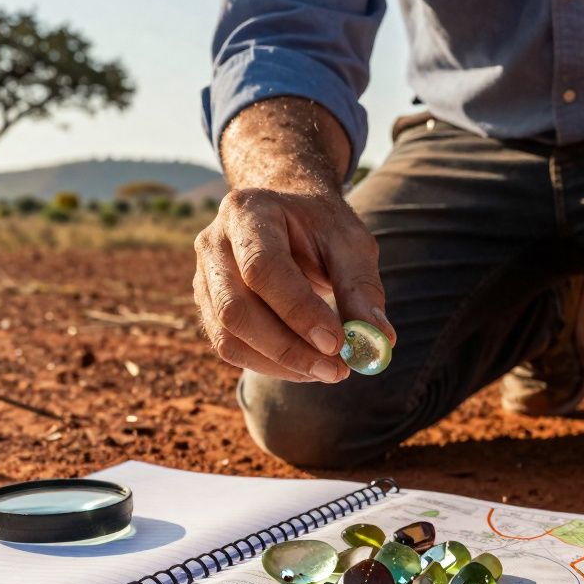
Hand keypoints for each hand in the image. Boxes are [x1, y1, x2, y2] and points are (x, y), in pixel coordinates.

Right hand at [193, 187, 394, 382]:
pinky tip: (306, 366)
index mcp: (247, 212)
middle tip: (338, 370)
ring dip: (280, 363)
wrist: (288, 215)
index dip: (298, 310)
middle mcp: (213, 244)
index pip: (262, 268)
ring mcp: (204, 277)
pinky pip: (230, 347)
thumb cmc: (320, 226)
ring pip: (228, 336)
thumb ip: (361, 288)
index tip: (337, 343)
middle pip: (235, 308)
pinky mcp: (208, 306)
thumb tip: (378, 340)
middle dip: (288, 348)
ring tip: (328, 370)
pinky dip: (269, 365)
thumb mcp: (349, 243)